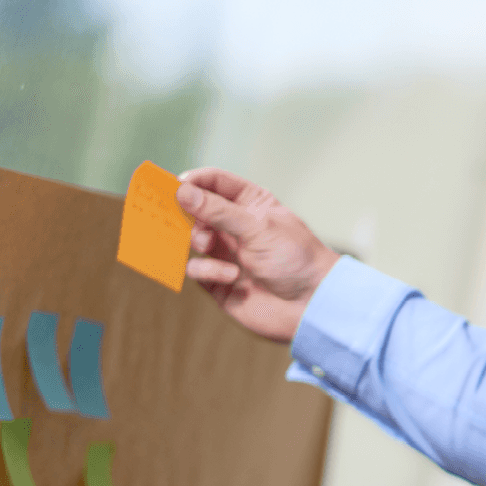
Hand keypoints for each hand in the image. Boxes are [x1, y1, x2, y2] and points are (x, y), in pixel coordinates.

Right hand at [175, 167, 340, 342]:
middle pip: (194, 208)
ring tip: (207, 243)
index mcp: (249, 203)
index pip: (212, 181)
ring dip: (195, 238)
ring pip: (190, 238)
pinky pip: (196, 268)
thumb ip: (218, 210)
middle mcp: (234, 225)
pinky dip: (207, 269)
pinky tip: (232, 276)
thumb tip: (181, 191)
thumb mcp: (257, 227)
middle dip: (185, 212)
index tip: (174, 187)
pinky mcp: (218, 280)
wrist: (311, 305)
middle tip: (179, 217)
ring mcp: (225, 252)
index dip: (191, 181)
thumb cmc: (295, 259)